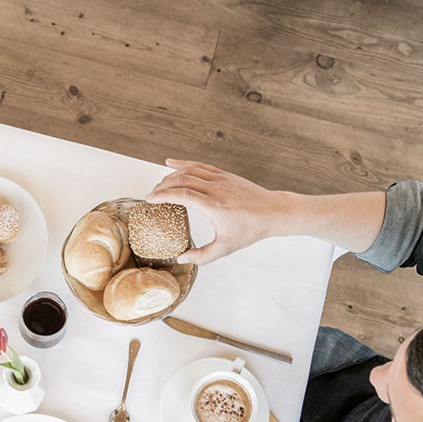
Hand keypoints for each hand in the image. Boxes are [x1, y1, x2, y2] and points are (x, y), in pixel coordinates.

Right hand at [146, 160, 292, 264]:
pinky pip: (200, 165)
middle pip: (182, 180)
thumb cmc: (251, 230)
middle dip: (162, 186)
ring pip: (189, 171)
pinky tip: (170, 163)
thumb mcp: (226, 248)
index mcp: (215, 206)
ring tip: (159, 184)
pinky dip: (183, 163)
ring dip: (171, 175)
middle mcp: (216, 189)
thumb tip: (182, 258)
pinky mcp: (224, 174)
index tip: (149, 199)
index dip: (163, 195)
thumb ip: (203, 256)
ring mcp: (221, 178)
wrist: (273, 212)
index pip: (183, 195)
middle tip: (151, 194)